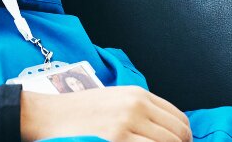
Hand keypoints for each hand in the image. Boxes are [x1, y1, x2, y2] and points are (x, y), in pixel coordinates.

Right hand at [20, 86, 192, 141]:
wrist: (48, 116)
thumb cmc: (78, 111)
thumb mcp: (114, 100)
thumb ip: (140, 110)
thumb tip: (167, 131)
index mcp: (137, 94)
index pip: (179, 118)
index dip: (183, 137)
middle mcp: (136, 106)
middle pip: (178, 135)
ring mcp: (126, 125)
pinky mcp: (117, 141)